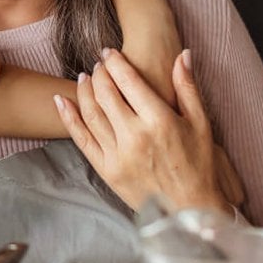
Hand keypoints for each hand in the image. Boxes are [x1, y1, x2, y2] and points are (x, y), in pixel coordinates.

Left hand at [54, 48, 229, 213]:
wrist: (190, 210)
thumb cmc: (199, 165)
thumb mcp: (200, 123)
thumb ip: (188, 86)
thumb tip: (183, 53)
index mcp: (159, 120)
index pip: (128, 81)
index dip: (114, 62)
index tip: (108, 52)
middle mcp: (136, 136)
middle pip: (106, 93)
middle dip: (98, 74)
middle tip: (97, 65)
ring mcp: (119, 155)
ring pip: (91, 113)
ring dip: (84, 90)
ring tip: (84, 78)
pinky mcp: (107, 171)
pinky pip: (82, 139)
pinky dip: (69, 118)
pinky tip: (62, 101)